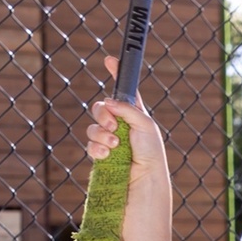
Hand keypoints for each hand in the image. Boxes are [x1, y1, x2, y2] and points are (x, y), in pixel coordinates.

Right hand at [86, 56, 166, 179]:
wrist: (144, 180)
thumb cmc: (150, 152)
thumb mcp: (145, 124)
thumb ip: (127, 109)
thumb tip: (107, 102)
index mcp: (134, 114)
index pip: (124, 91)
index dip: (116, 74)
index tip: (109, 60)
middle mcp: (120, 124)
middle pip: (101, 108)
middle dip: (103, 114)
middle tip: (113, 126)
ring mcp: (109, 140)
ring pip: (93, 127)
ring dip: (102, 134)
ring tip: (115, 145)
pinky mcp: (101, 155)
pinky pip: (91, 145)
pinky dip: (97, 147)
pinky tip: (107, 155)